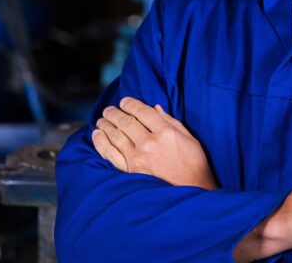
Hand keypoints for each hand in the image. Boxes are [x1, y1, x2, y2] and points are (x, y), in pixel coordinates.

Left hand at [92, 97, 217, 190]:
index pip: (143, 112)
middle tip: (109, 109)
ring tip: (101, 120)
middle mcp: (149, 143)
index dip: (131, 104)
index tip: (124, 101)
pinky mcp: (130, 171)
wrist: (191, 190)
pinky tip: (97, 135)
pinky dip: (102, 142)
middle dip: (115, 113)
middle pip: (126, 122)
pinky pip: (110, 154)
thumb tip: (155, 108)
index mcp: (166, 132)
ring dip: (106, 125)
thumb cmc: (193, 164)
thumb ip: (171, 122)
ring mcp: (138, 158)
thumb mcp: (189, 138)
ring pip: (116, 136)